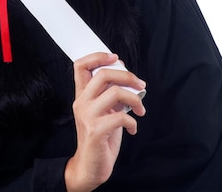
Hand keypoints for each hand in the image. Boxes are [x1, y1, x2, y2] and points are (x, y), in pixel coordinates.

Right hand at [64, 52, 145, 191]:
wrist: (90, 166)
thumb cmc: (100, 137)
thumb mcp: (103, 111)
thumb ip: (109, 93)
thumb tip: (125, 76)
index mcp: (82, 94)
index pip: (81, 65)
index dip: (98, 56)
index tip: (116, 58)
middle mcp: (82, 102)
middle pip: (103, 74)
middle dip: (127, 76)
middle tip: (140, 85)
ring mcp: (88, 116)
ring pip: (115, 92)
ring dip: (135, 98)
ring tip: (140, 108)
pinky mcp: (96, 131)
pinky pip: (121, 117)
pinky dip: (133, 121)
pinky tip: (133, 128)